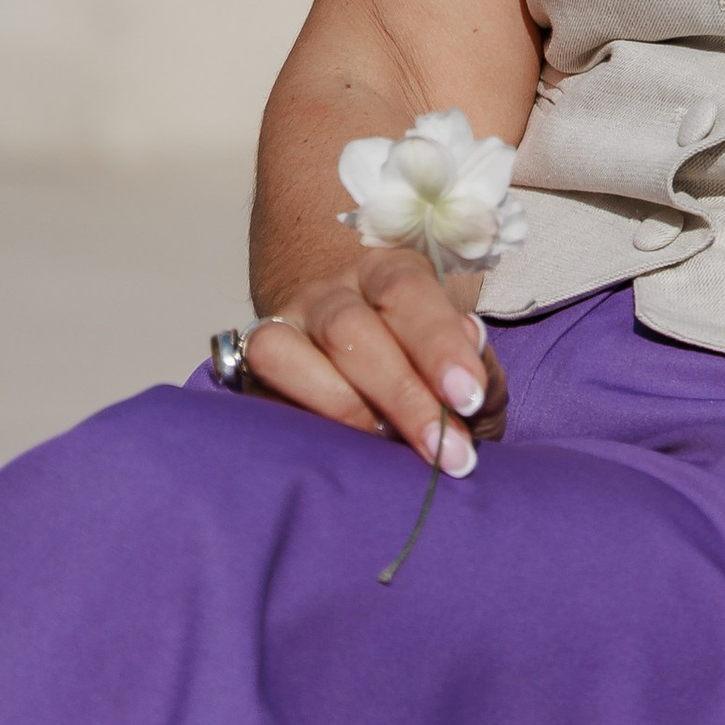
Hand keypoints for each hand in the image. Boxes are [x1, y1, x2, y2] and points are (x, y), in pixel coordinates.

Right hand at [241, 253, 510, 478]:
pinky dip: (293, 422)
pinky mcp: (248, 372)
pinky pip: (253, 390)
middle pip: (350, 327)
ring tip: (384, 448)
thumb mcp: (464, 366)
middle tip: (442, 450)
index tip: (468, 397)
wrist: (361, 378)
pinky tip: (335, 451)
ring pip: (285, 351)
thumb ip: (476, 362)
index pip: (407, 290)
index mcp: (389, 273)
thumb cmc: (426, 374)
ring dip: (342, 408)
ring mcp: (282, 327)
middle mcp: (329, 292)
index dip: (438, 344)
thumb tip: (469, 352)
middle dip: (400, 393)